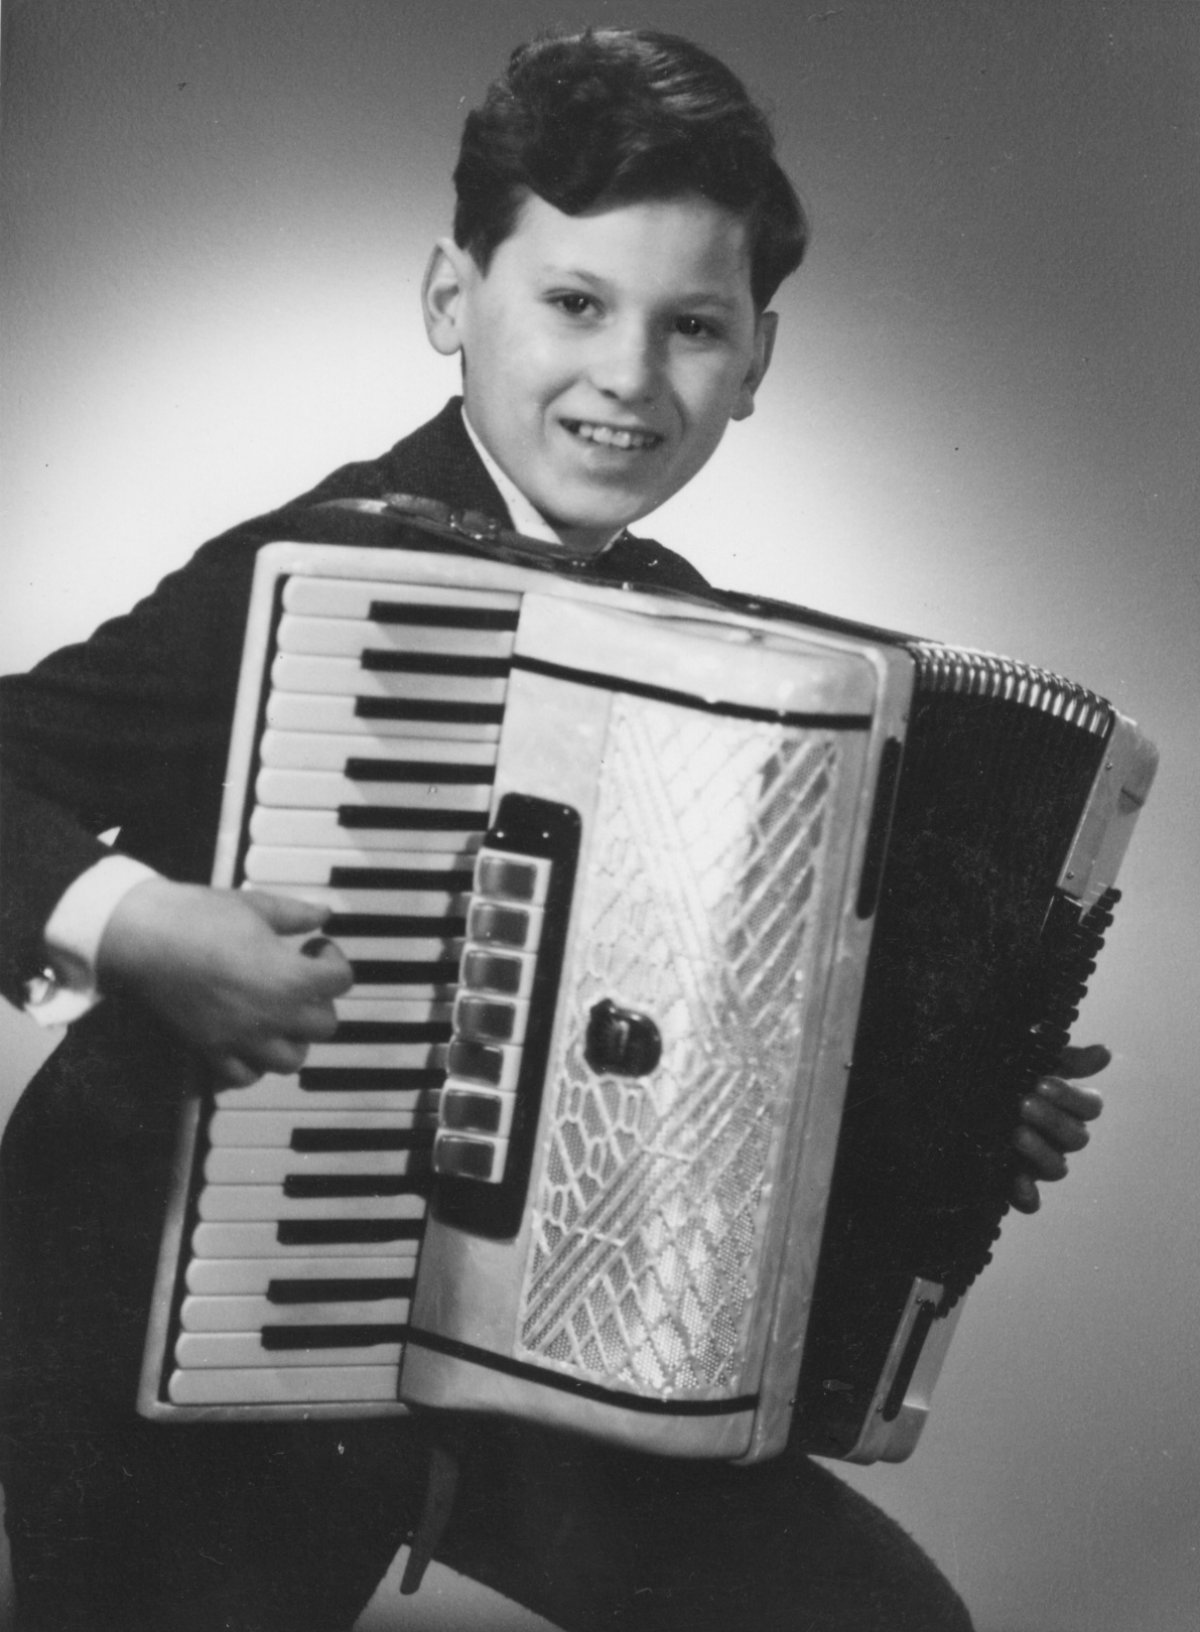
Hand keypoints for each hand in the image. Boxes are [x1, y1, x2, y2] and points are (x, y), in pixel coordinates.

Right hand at [98, 879, 352, 1086]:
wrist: (143, 935)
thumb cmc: (199, 915)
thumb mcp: (256, 906)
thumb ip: (295, 914)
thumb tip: (322, 912)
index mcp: (290, 977)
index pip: (341, 981)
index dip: (333, 959)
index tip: (315, 946)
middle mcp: (273, 1015)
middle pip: (325, 1025)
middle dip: (320, 1001)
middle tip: (302, 980)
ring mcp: (241, 1037)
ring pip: (291, 1060)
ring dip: (294, 1039)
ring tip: (281, 1015)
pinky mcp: (210, 1048)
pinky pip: (243, 1077)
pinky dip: (253, 1066)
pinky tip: (249, 1040)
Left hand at [1010, 1042, 1108, 1212]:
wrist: (950, 1094)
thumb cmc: (998, 1073)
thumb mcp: (1028, 1059)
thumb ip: (1065, 1059)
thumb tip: (1105, 1054)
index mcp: (1066, 1107)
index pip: (1090, 1107)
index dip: (1072, 1097)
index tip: (1042, 1083)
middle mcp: (1057, 1138)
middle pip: (1077, 1138)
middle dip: (1053, 1120)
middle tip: (1024, 1104)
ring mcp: (1037, 1163)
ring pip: (1058, 1168)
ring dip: (1041, 1152)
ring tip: (1016, 1134)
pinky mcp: (1014, 1184)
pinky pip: (1030, 1202)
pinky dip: (1028, 1196)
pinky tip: (1017, 1182)